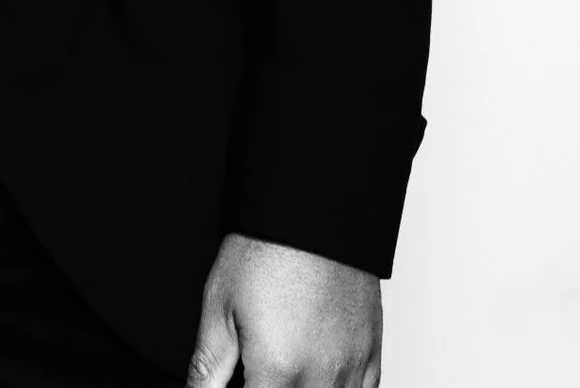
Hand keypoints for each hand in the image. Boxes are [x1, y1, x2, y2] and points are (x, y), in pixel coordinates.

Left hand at [187, 235, 380, 387]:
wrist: (312, 208)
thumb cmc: (265, 250)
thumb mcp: (219, 307)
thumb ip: (207, 368)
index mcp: (278, 370)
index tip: (238, 378)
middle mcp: (322, 376)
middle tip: (252, 368)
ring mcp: (352, 366)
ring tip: (279, 370)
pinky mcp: (372, 352)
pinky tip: (314, 376)